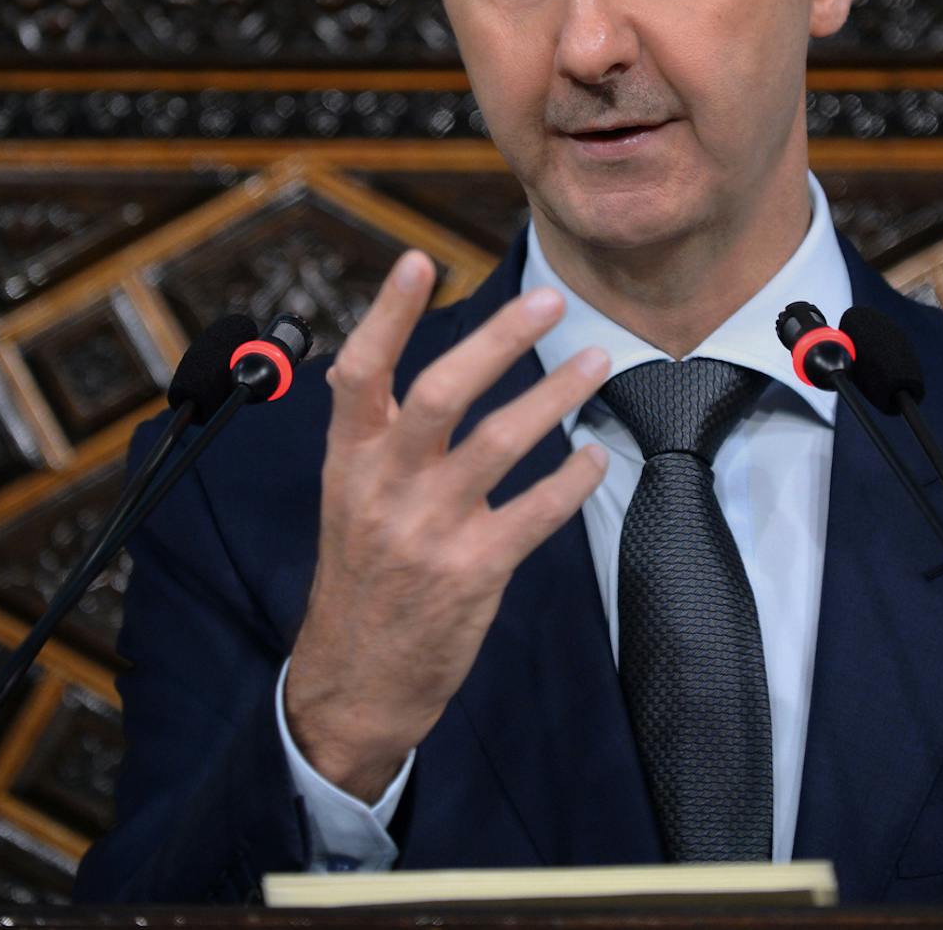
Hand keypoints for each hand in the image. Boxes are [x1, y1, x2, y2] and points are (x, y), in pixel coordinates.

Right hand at [283, 249, 609, 801]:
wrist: (355, 682)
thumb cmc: (361, 579)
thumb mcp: (346, 501)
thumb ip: (369, 438)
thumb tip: (376, 367)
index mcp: (349, 460)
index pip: (360, 372)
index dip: (388, 314)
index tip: (418, 260)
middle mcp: (384, 487)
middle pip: (441, 392)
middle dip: (500, 339)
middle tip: (550, 300)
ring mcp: (429, 529)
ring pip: (498, 442)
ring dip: (554, 395)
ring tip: (596, 361)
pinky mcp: (472, 571)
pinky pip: (534, 512)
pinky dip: (571, 479)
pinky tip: (596, 456)